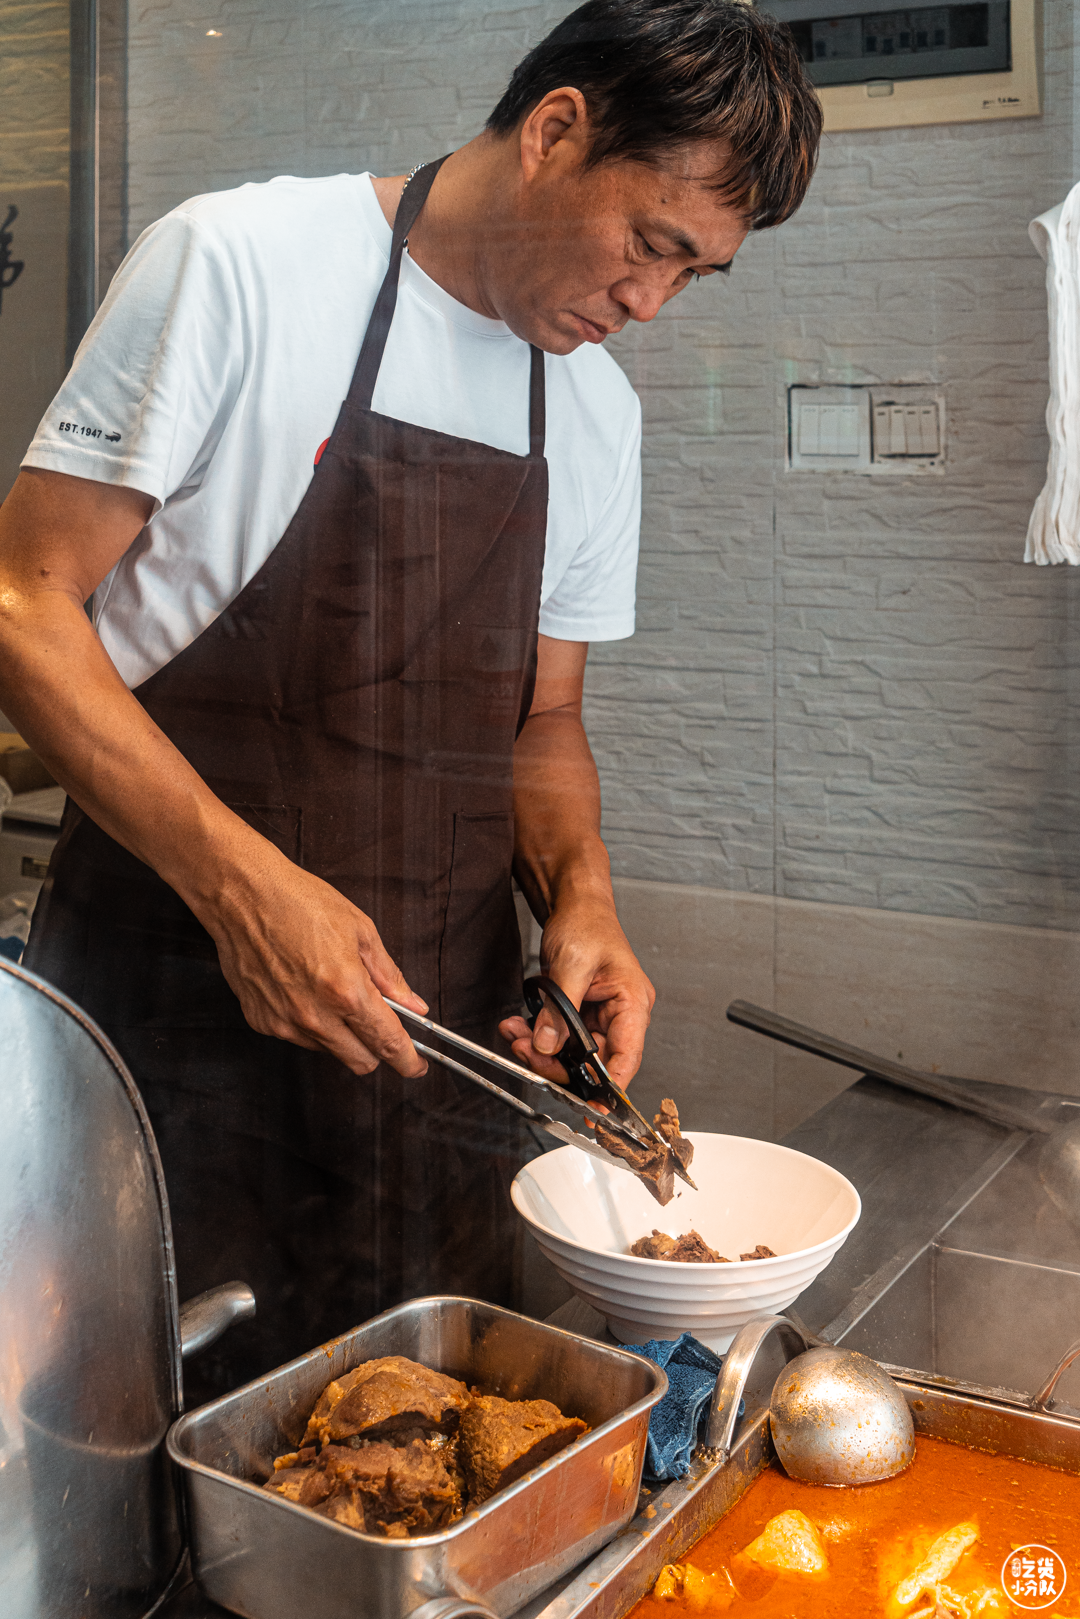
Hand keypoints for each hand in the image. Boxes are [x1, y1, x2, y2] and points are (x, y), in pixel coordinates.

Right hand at [191, 828, 428, 1078]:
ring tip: (332, 990)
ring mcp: (284, 1022)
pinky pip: (298, 1037)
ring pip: (329, 1051)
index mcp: (345, 990)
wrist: (243, 895)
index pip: (386, 1043)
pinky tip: (304, 989)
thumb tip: (412, 1005)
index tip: (416, 1067)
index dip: (407, 1061)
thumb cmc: (299, 903)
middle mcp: (314, 1015)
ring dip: (342, 1034)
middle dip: (376, 1049)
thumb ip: (389, 976)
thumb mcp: (360, 930)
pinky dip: (310, 1023)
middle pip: (360, 1061)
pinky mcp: (260, 1021)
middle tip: (380, 1025)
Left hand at [499, 895, 653, 1090]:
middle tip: (528, 1055)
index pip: (627, 1057)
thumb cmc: (587, 924)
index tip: (593, 1110)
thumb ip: (560, 1009)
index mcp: (632, 1004)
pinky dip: (537, 1037)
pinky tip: (519, 1026)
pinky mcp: (578, 1015)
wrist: (573, 905)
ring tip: (517, 1036)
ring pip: (571, 1054)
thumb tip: (549, 1046)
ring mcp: (597, 1017)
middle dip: (558, 1064)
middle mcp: (619, 1015)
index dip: (612, 1088)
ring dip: (541, 1051)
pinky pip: (558, 1038)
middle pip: (594, 1062)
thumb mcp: (572, 964)